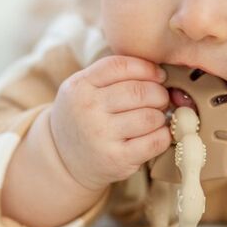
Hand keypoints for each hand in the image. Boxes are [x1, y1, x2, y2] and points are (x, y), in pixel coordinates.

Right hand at [50, 55, 171, 190]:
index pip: (121, 66)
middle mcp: (88, 109)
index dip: (147, 68)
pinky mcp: (117, 158)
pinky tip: (157, 133)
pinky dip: (163, 135)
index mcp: (80, 86)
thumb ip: (112, 75)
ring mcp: (102, 135)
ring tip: (155, 117)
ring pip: (150, 117)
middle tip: (161, 99)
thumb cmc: (83, 116)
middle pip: (140, 91)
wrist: (62, 159)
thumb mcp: (83, 88)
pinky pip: (154, 141)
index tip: (158, 76)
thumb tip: (159, 72)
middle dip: (159, 94)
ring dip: (160, 116)